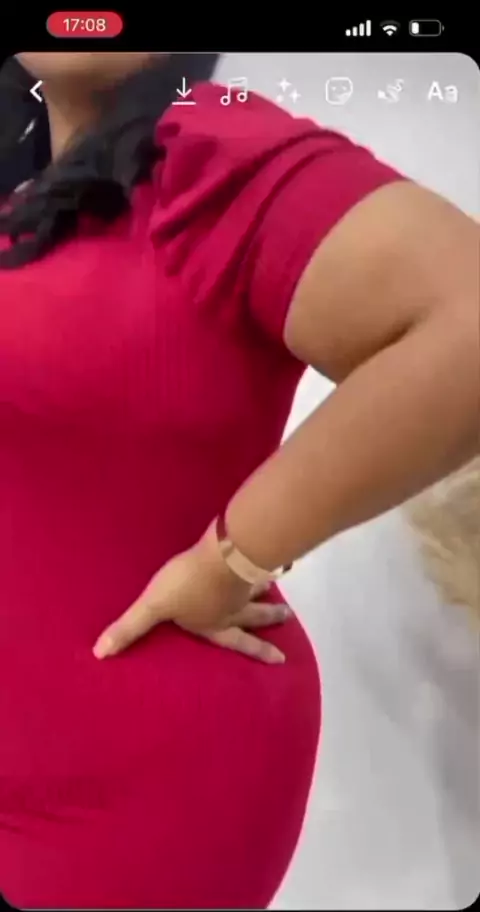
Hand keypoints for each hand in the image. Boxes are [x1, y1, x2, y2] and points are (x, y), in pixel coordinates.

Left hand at [93, 523, 289, 663]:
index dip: (257, 651)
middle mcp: (234, 606)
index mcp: (216, 622)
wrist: (222, 554)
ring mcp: (244, 581)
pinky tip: (274, 558)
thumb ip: (129, 627)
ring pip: (258, 589)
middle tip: (288, 618)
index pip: (236, 641)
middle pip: (255, 615)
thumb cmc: (189, 584)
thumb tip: (100, 653)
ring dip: (268, 592)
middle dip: (270, 619)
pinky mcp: (247, 557)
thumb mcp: (152, 606)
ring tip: (281, 594)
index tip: (281, 659)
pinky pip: (259, 564)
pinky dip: (268, 564)